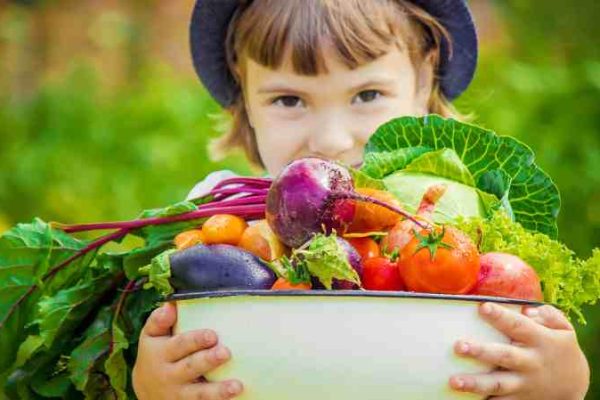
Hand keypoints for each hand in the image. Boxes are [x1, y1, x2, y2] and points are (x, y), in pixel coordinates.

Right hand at [132, 302, 242, 399]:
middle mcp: (170, 375)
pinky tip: (234, 399)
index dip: (196, 340)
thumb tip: (170, 305)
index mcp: (162, 353)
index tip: (213, 334)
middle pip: (191, 367)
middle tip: (226, 352)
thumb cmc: (155, 354)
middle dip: (208, 361)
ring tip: (237, 385)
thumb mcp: (150, 336)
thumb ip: (158, 320)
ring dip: (218, 390)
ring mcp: (180, 394)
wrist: (144, 390)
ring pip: (199, 393)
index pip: (179, 345)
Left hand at [449, 302, 588, 399]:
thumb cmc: (560, 348)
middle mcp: (530, 362)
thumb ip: (548, 315)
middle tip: (458, 346)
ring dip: (475, 383)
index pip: (518, 325)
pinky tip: (462, 399)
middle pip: (503, 356)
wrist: (574, 384)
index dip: (500, 316)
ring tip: (454, 381)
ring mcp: (522, 383)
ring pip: (497, 384)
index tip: (482, 307)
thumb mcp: (564, 329)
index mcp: (539, 340)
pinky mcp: (517, 398)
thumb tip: (527, 311)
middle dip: (481, 351)